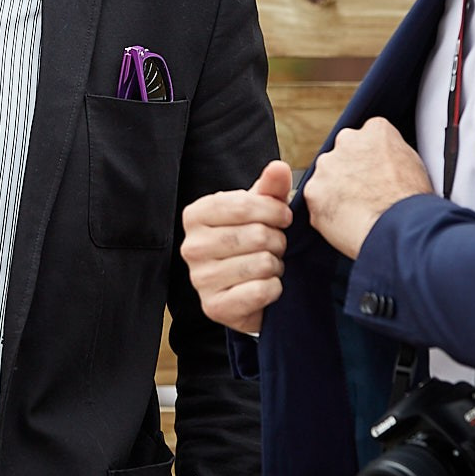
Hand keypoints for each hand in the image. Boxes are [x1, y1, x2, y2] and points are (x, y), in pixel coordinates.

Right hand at [181, 159, 292, 335]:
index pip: (244, 204)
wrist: (243, 291)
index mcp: (195, 215)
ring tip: (269, 265)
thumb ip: (270, 188)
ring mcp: (199, 279)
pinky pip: (260, 291)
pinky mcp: (213, 307)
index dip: (274, 211)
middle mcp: (190, 246)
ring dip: (276, 265)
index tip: (284, 218)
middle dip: (278, 241)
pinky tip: (267, 286)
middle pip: (256, 235)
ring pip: (261, 263)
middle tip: (276, 246)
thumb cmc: (249, 242)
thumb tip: (279, 167)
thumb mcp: (259, 211)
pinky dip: (275, 288)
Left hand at [302, 117, 431, 258]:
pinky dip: (327, 211)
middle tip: (364, 194)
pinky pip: (317, 200)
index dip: (369, 159)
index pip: (366, 138)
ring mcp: (327, 165)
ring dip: (335, 191)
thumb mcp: (415, 164)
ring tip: (357, 211)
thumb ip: (392, 154)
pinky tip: (346, 221)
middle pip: (342, 154)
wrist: (400, 227)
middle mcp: (347, 141)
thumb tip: (387, 162)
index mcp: (375, 130)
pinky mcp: (313, 190)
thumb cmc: (413, 202)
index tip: (374, 174)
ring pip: (326, 177)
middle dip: (349, 172)